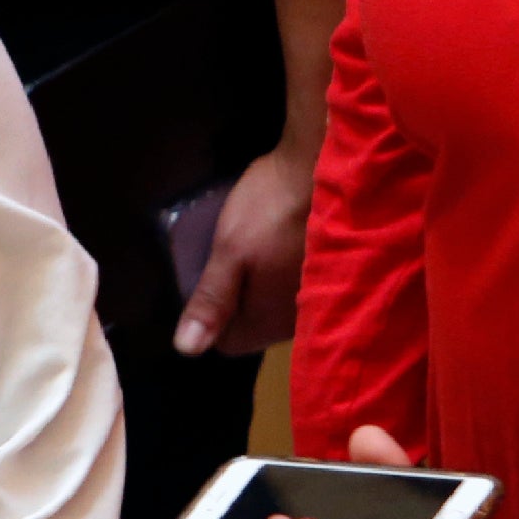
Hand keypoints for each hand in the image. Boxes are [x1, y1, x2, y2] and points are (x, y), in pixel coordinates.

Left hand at [173, 138, 312, 356]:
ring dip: (264, 283)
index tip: (207, 281)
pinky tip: (278, 240)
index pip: (230, 343)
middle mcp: (301, 321)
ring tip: (253, 246)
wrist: (323, 170)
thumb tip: (186, 349)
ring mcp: (320, 298)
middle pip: (256, 325)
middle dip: (239, 300)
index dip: (213, 316)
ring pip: (278, 305)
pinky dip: (286, 269)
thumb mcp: (229, 251)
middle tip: (229, 259)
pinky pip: (299, 285)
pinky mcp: (331, 274)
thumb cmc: (269, 211)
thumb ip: (211, 300)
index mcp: (272, 321)